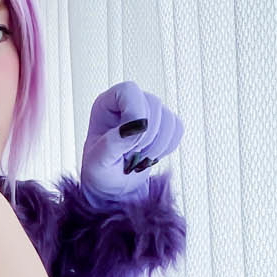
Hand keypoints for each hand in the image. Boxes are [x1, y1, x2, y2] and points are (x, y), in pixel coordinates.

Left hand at [79, 81, 182, 202]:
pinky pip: (178, 128)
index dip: (135, 112)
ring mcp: (149, 112)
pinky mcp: (164, 125)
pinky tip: (151, 157)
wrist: (113, 187)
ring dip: (158, 145)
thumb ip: (113, 143)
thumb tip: (139, 126)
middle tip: (131, 157)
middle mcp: (129, 102)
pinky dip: (168, 147)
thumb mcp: (98, 162)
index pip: (129, 90)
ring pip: (169, 118)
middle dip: (147, 137)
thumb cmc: (100, 173)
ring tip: (139, 160)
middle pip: (154, 104)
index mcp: (107, 104)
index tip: (131, 140)